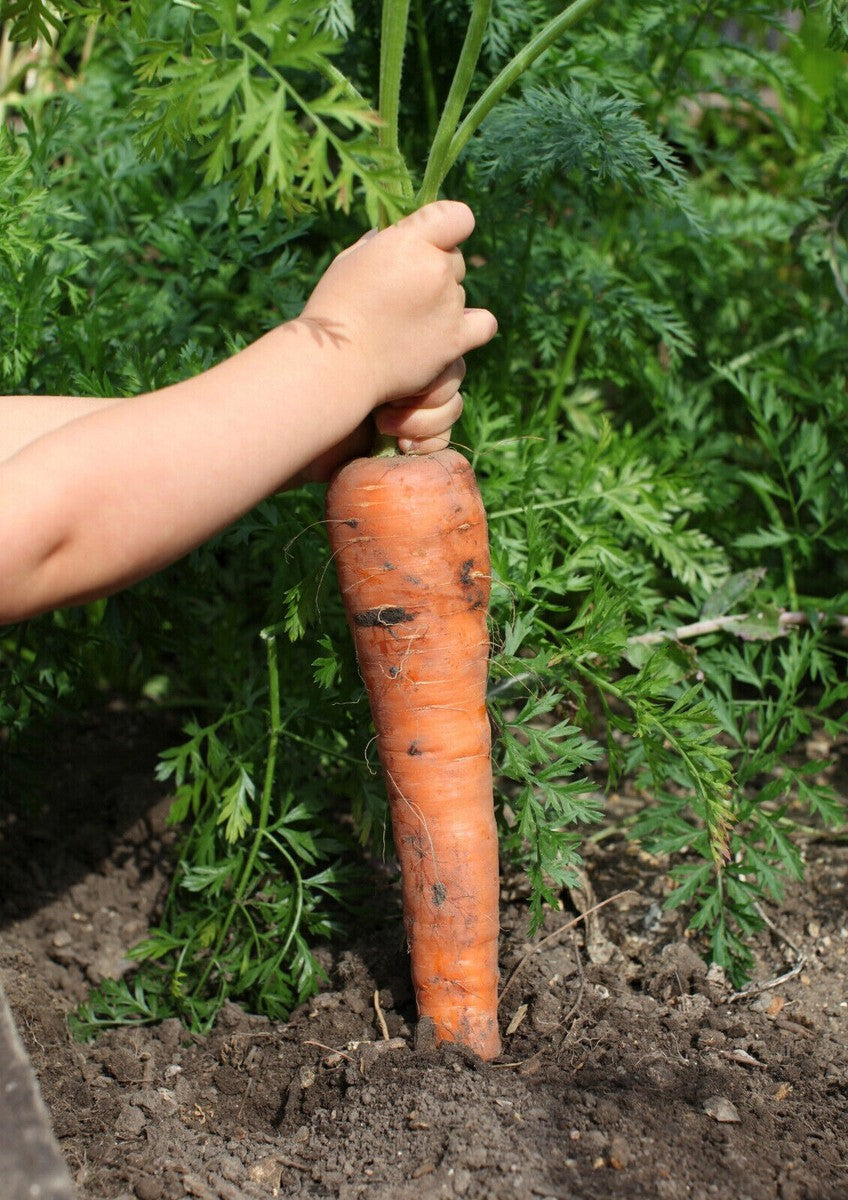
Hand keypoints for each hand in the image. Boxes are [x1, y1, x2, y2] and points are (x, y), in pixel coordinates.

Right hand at [299, 201, 496, 407]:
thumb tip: (396, 236)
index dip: (447, 227)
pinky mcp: (455, 339)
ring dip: (442, 303)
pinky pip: (485, 324)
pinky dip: (474, 326)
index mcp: (409, 240)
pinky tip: (453, 331)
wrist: (336, 363)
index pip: (456, 217)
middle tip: (403, 296)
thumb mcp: (350, 261)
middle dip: (434, 271)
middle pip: (455, 261)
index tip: (430, 242)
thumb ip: (381, 244)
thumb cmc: (335, 311)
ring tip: (408, 324)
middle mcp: (435, 267)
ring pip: (460, 293)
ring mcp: (449, 304)